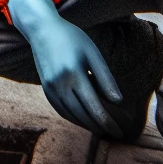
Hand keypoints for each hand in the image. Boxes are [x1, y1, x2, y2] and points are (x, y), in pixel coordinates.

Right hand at [7, 0, 120, 135]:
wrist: (42, 30)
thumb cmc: (72, 38)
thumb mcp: (93, 53)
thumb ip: (106, 78)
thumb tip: (118, 101)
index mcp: (74, 74)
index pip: (94, 107)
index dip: (108, 122)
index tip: (120, 132)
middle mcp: (60, 84)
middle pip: (82, 115)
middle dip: (100, 126)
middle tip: (115, 133)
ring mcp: (50, 88)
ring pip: (71, 115)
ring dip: (86, 124)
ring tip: (101, 128)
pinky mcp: (45, 89)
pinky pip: (61, 110)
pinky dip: (73, 118)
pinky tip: (84, 119)